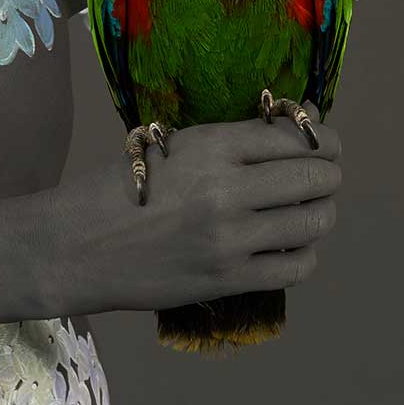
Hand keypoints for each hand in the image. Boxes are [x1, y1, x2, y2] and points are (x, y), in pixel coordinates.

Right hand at [23, 118, 345, 317]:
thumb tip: (299, 124)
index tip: (324, 141)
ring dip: (320, 212)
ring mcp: (232, 239)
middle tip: (321, 175)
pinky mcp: (229, 280)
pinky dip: (303, 253)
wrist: (76, 247)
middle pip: (316, 176)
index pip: (295, 135)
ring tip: (307, 210)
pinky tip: (287, 246)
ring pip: (315, 221)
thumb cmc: (120, 188)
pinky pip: (297, 266)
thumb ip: (234, 140)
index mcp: (212, 146)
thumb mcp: (173, 146)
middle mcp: (228, 190)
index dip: (322, 136)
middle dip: (328, 173)